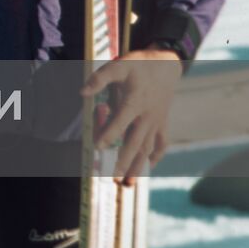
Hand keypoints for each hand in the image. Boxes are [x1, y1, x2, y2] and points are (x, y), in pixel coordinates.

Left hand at [81, 48, 183, 184]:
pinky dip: (156, 155)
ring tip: (129, 183)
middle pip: (135, 142)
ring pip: (148, 147)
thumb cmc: (139, 64)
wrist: (167, 64)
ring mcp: (156, 121)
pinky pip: (162, 142)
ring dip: (139, 165)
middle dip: (124, 160)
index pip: (121, 121)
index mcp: (134, 102)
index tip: (98, 147)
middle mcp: (146, 116)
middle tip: (113, 178)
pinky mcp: (162, 123)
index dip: (109, 134)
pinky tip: (150, 166)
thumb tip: (81, 93)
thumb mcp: (118, 65)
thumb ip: (99, 79)